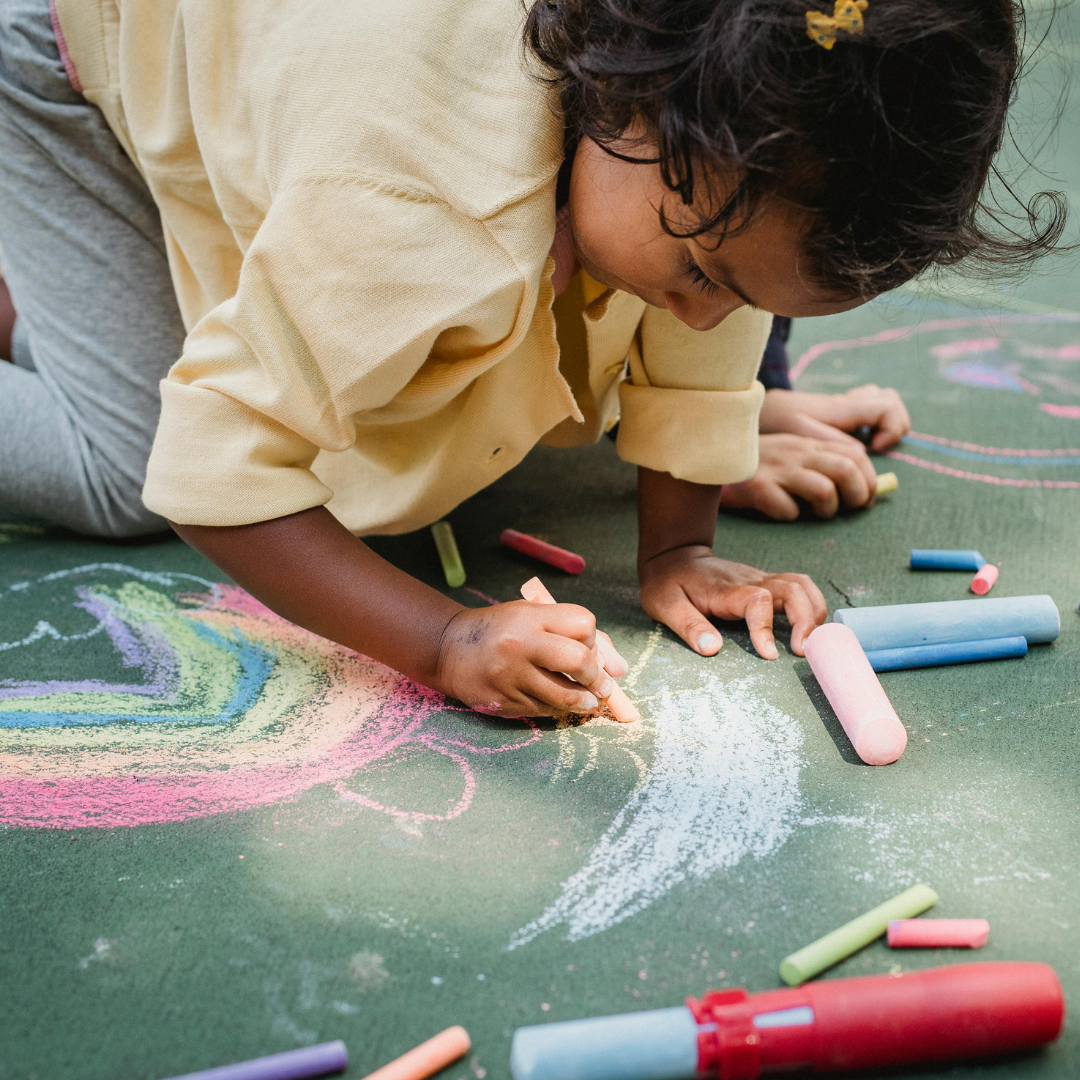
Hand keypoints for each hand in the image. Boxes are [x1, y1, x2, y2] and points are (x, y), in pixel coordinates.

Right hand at [436, 600, 615, 717]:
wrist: (447, 648)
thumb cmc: (499, 629)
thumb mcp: (532, 617)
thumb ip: (573, 634)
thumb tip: (621, 669)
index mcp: (530, 617)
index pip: (584, 625)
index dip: (594, 640)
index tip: (590, 648)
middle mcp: (521, 645)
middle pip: (580, 661)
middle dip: (598, 677)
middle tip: (602, 685)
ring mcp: (511, 676)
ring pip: (566, 696)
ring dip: (584, 701)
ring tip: (588, 700)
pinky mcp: (504, 702)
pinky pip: (544, 710)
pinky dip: (556, 708)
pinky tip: (555, 701)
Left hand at [638, 544, 826, 658]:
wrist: (674, 556)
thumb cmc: (668, 582)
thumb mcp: (664, 605)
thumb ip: (688, 626)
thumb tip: (712, 649)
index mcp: (725, 589)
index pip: (757, 600)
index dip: (766, 628)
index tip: (769, 655)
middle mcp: (749, 580)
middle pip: (793, 588)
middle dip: (806, 620)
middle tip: (803, 652)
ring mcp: (760, 579)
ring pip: (802, 585)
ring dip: (814, 611)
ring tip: (812, 642)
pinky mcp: (766, 583)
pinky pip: (799, 588)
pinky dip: (811, 606)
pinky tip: (808, 629)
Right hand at [720, 433, 876, 519]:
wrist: (710, 458)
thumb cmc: (758, 466)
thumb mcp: (792, 454)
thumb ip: (824, 464)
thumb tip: (863, 489)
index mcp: (809, 443)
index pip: (856, 454)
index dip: (869, 480)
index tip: (864, 500)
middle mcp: (797, 452)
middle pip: (847, 469)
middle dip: (857, 496)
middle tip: (845, 510)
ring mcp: (777, 469)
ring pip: (824, 490)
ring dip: (827, 510)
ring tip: (813, 513)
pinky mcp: (757, 488)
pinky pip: (788, 510)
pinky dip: (789, 516)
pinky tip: (779, 511)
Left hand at [759, 385, 909, 451]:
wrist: (760, 408)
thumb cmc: (777, 421)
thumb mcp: (800, 433)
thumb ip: (830, 441)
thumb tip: (860, 451)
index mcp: (842, 408)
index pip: (887, 407)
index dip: (892, 428)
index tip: (874, 448)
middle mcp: (848, 403)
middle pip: (891, 400)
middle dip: (894, 425)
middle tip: (875, 447)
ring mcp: (845, 405)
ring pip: (882, 400)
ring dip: (884, 422)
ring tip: (870, 444)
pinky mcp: (838, 411)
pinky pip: (868, 408)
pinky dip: (872, 423)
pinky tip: (856, 440)